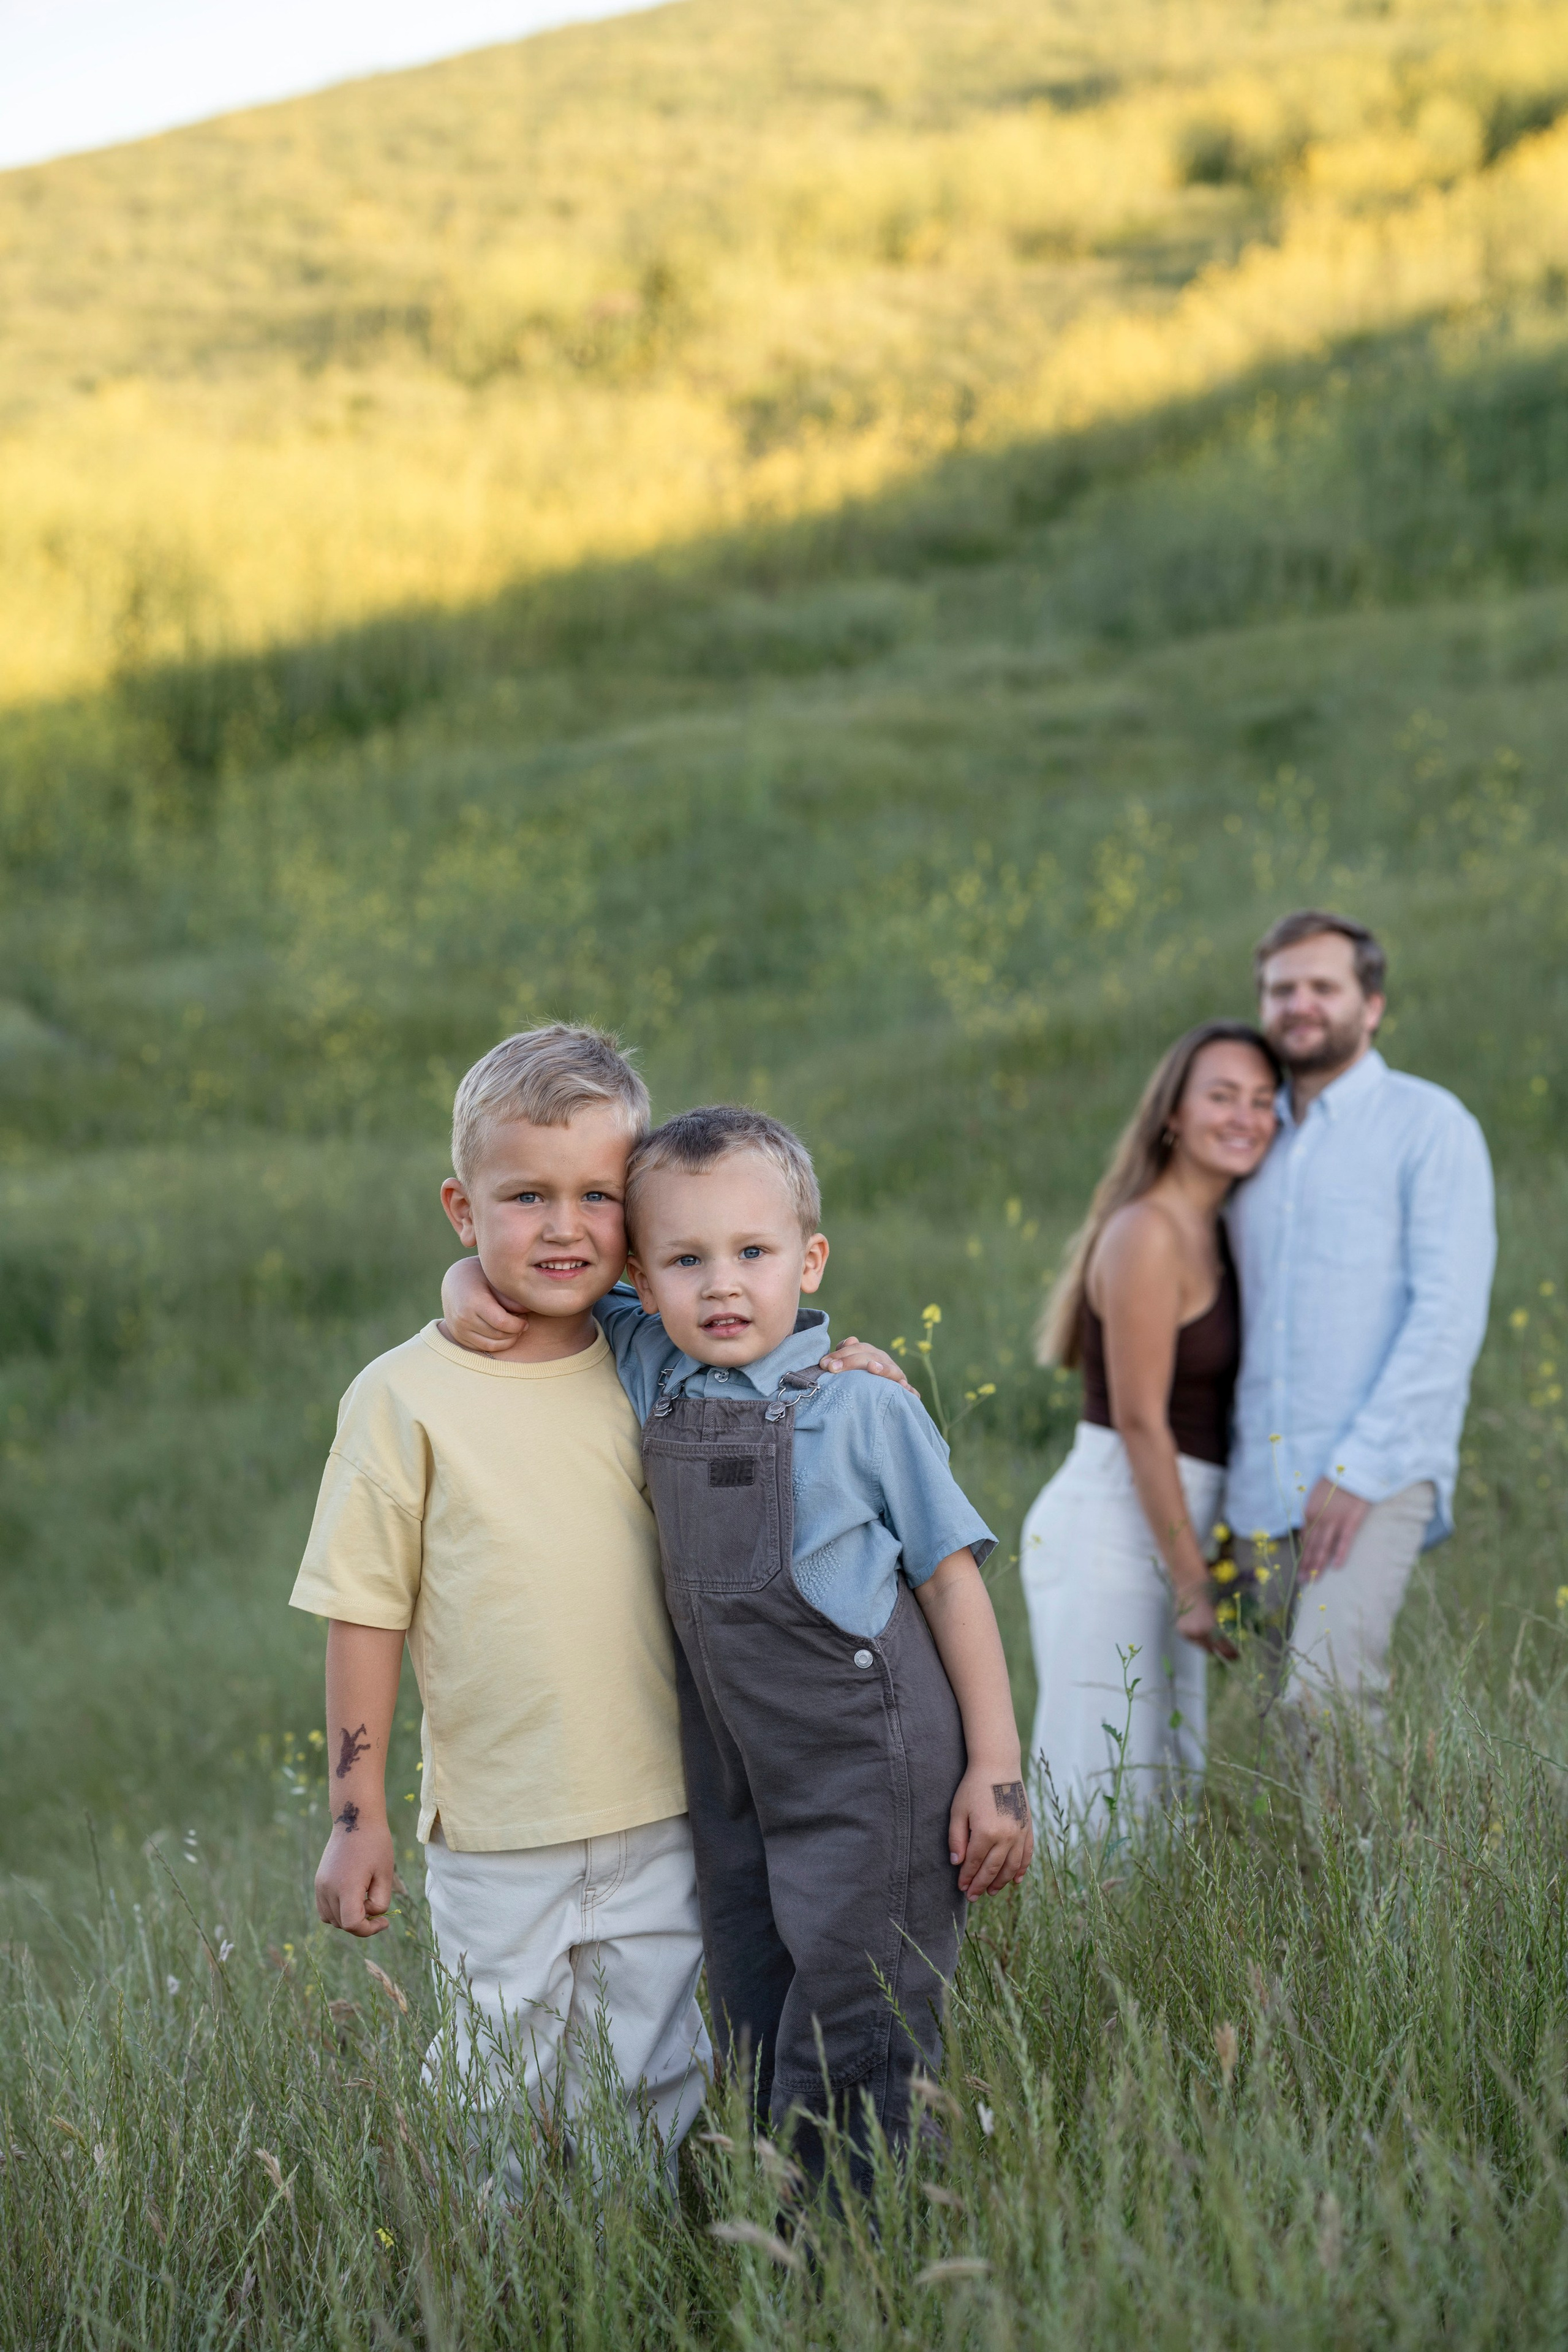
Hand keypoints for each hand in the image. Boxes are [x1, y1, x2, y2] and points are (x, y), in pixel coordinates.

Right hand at [315, 1814, 395, 1936]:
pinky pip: (325, 1909)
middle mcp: (328, 1889)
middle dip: (362, 1923)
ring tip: (365, 1900)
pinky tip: (353, 1898)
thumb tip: (370, 1916)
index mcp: (346, 1887)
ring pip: (332, 1919)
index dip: (369, 1930)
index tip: (384, 1922)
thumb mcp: (385, 1874)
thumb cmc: (375, 1844)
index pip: (352, 1925)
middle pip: (342, 1924)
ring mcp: (320, 1886)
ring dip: (348, 1918)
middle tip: (378, 1907)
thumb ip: (380, 1901)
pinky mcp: (319, 1882)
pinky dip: (337, 1911)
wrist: (355, 1819)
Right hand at [439, 1256, 527, 1354]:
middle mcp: (463, 1318)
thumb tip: (529, 1311)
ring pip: (491, 1345)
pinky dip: (496, 1344)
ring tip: (514, 1328)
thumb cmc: (479, 1276)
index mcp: (474, 1302)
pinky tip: (503, 1332)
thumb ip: (511, 1298)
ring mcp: (459, 1330)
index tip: (526, 1320)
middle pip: (498, 1335)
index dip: (518, 1325)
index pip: (502, 1322)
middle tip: (522, 1322)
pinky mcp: (459, 1337)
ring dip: (507, 1341)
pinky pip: (482, 1347)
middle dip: (515, 1332)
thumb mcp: (495, 1281)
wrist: (454, 1281)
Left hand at [819, 1335, 910, 1385]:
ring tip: (871, 1367)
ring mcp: (897, 1375)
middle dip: (850, 1361)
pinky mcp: (906, 1391)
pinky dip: (908, 1389)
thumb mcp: (851, 1367)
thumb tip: (850, 1341)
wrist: (882, 1397)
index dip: (840, 1354)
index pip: (857, 1348)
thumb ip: (846, 1354)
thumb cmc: (861, 1380)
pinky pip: (909, 1391)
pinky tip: (903, 1387)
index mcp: (872, 1354)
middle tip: (832, 1368)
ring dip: (882, 1368)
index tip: (824, 1363)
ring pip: (890, 1370)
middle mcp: (884, 1361)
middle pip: (870, 1356)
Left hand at [948, 1765, 1033, 1896]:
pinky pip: (1027, 1855)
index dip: (967, 1878)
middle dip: (982, 1885)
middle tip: (973, 1897)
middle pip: (993, 1869)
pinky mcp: (1028, 1828)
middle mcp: (1006, 1836)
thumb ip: (956, 1838)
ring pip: (1012, 1867)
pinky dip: (1022, 1870)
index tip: (961, 1888)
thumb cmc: (974, 1787)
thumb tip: (957, 1863)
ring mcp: (1020, 1833)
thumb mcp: (958, 1811)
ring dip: (1001, 1882)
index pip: (974, 1863)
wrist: (999, 1766)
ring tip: (991, 1892)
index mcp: (986, 1832)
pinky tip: (1016, 1881)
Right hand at [1173, 1582, 1238, 1660]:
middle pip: (1211, 1649)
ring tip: (1214, 1639)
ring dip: (1208, 1644)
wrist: (1190, 1583)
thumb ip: (1223, 1629)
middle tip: (1228, 1652)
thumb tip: (1229, 1644)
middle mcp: (1197, 1632)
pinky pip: (1193, 1640)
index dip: (1230, 1653)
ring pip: (1201, 1645)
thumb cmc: (1210, 1593)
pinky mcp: (1180, 1630)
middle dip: (1220, 1650)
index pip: (1222, 1647)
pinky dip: (1199, 1637)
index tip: (1236, 1656)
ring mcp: (1187, 1632)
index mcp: (1209, 1627)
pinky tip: (1202, 1629)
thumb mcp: (1220, 1612)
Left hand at [1299, 1477, 1369, 1581]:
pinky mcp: (1350, 1521)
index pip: (1304, 1538)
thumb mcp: (1316, 1495)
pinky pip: (1344, 1541)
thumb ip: (1311, 1513)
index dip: (1302, 1554)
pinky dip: (1340, 1554)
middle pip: (1311, 1546)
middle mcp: (1319, 1518)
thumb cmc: (1335, 1482)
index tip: (1300, 1567)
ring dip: (1318, 1564)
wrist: (1353, 1470)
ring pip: (1324, 1546)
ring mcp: (1334, 1521)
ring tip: (1313, 1580)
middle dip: (1306, 1564)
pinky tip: (1336, 1567)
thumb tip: (1307, 1529)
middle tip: (1302, 1581)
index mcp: (1309, 1512)